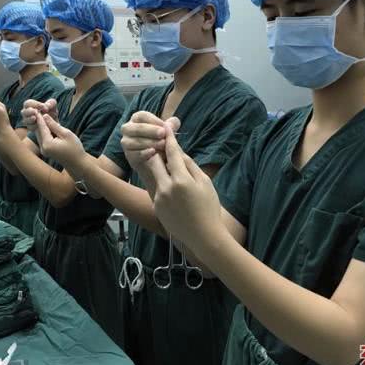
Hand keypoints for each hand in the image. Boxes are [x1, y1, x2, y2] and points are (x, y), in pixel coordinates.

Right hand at [21, 98, 57, 131]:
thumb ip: (51, 103)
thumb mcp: (53, 106)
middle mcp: (26, 113)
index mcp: (30, 105)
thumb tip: (47, 106)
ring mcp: (27, 122)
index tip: (44, 107)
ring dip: (30, 119)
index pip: (28, 103)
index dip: (35, 104)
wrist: (53, 123)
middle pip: (23, 112)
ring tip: (35, 118)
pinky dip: (34, 126)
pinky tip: (39, 125)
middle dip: (29, 111)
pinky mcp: (31, 128)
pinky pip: (30, 128)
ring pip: (25, 121)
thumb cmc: (51, 112)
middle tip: (35, 111)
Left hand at [36, 113, 84, 165]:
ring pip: (41, 134)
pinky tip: (48, 125)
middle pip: (39, 131)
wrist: (78, 164)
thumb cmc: (75, 149)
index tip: (38, 108)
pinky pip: (44, 138)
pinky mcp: (47, 151)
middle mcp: (43, 148)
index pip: (42, 127)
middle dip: (40, 120)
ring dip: (43, 126)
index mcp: (47, 144)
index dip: (40, 117)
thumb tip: (45, 117)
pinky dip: (46, 131)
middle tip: (39, 110)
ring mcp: (44, 150)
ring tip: (44, 115)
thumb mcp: (66, 134)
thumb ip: (54, 125)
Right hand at [120, 111, 179, 169]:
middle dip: (150, 130)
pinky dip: (144, 153)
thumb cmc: (160, 139)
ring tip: (163, 144)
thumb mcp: (167, 131)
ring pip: (135, 141)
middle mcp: (128, 129)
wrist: (156, 160)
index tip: (164, 125)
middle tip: (163, 133)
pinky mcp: (129, 156)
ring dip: (149, 142)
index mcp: (136, 119)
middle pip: (136, 128)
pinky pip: (134, 154)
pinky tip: (153, 152)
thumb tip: (174, 121)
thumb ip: (171, 126)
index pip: (142, 116)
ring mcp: (126, 143)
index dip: (153, 120)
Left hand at [147, 126, 224, 255]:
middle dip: (157, 152)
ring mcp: (159, 197)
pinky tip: (173, 190)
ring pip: (155, 175)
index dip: (169, 139)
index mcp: (181, 180)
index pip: (173, 153)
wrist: (203, 236)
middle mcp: (166, 187)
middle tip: (161, 145)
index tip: (167, 127)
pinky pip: (158, 189)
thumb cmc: (209, 208)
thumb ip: (190, 166)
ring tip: (170, 169)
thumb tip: (180, 153)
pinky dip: (163, 185)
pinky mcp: (156, 206)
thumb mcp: (205, 183)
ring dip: (160, 168)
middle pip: (154, 160)